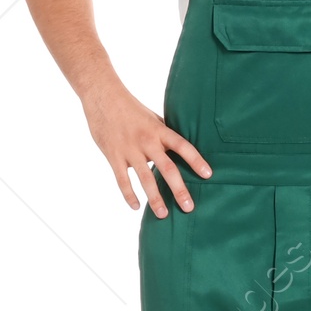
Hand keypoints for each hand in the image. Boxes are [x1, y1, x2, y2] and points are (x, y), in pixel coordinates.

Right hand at [82, 79, 210, 214]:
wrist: (102, 96)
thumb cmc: (132, 109)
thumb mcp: (153, 118)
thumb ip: (166, 135)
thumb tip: (183, 151)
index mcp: (160, 130)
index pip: (183, 146)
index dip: (196, 160)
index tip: (208, 175)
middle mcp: (147, 141)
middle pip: (167, 168)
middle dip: (179, 190)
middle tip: (189, 207)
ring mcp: (129, 150)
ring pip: (145, 178)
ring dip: (155, 198)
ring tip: (163, 215)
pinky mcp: (113, 156)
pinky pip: (122, 179)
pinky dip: (129, 194)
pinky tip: (136, 207)